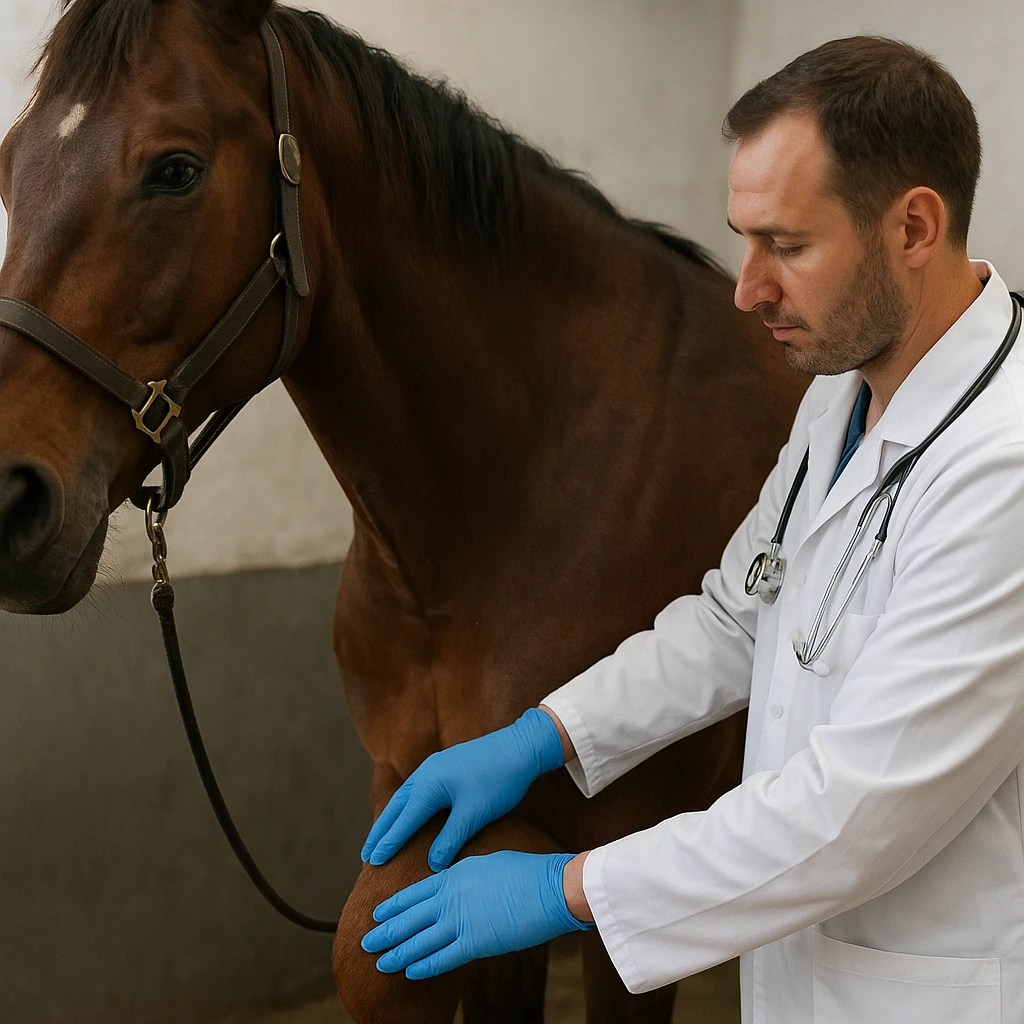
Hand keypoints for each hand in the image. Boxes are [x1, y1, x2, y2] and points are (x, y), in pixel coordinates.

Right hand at [361, 708, 563, 870]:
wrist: (521, 746)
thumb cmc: (499, 780)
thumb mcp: (474, 814)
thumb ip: (450, 839)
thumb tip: (432, 864)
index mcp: (430, 785)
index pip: (403, 821)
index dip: (388, 843)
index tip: (372, 863)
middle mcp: (426, 773)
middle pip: (396, 806)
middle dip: (381, 831)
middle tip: (365, 853)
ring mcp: (435, 766)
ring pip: (405, 796)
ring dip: (391, 816)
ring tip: (379, 835)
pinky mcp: (446, 764)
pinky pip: (416, 788)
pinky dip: (405, 804)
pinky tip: (408, 811)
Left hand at [361, 850, 593, 979]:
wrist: (549, 887)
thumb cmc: (526, 871)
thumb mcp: (487, 862)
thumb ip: (465, 875)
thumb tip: (455, 880)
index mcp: (454, 875)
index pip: (415, 893)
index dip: (394, 905)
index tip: (377, 913)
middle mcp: (450, 897)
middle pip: (409, 918)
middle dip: (386, 931)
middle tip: (367, 942)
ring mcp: (460, 921)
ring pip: (419, 941)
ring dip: (397, 953)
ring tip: (379, 961)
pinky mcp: (475, 943)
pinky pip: (442, 958)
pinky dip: (423, 966)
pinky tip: (409, 972)